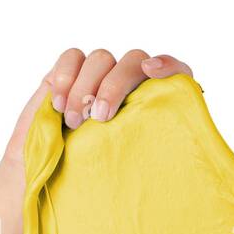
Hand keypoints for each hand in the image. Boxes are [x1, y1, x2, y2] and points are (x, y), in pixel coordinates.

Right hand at [1, 48, 193, 167]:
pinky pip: (72, 58)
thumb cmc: (103, 172)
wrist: (58, 176)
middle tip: (100, 117)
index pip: (175, 70)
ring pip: (101, 59)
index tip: (151, 72)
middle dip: (115, 86)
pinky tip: (58, 105)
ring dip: (85, 88)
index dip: (168, 65)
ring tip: (74, 122)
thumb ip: (153, 148)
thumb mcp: (135, 164)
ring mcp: (102, 74)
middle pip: (133, 61)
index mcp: (156, 103)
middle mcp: (132, 83)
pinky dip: (65, 78)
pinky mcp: (72, 71)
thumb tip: (171, 150)